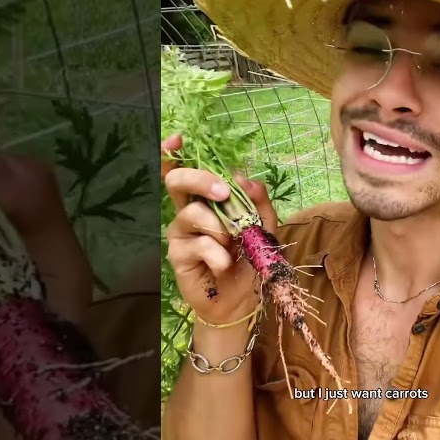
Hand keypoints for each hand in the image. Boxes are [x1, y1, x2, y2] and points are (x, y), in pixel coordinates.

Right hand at [161, 133, 278, 324]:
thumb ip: (259, 203)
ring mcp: (180, 232)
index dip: (174, 153)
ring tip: (233, 246)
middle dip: (200, 180)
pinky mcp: (178, 255)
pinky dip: (218, 254)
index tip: (178, 139)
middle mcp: (189, 211)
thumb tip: (245, 178)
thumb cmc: (249, 261)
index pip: (185, 171)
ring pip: (192, 213)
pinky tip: (224, 265)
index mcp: (207, 200)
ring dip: (220, 228)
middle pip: (176, 181)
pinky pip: (198, 244)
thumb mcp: (264, 229)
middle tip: (222, 193)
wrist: (242, 300)